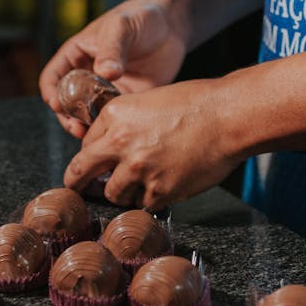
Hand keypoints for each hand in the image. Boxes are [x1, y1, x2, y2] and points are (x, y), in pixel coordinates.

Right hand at [39, 0, 187, 137]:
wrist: (171, 25)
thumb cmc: (140, 16)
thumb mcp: (121, 27)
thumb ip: (112, 49)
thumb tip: (105, 73)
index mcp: (76, 56)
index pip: (52, 78)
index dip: (51, 93)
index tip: (57, 105)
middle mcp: (87, 75)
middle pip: (67, 103)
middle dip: (68, 118)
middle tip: (78, 128)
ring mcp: (105, 90)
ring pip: (88, 115)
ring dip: (88, 126)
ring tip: (95, 134)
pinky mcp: (125, 101)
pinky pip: (113, 118)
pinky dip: (111, 127)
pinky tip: (116, 131)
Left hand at [63, 79, 236, 208]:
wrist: (228, 117)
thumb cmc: (195, 103)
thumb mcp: (148, 101)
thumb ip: (123, 124)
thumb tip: (107, 150)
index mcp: (114, 116)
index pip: (86, 146)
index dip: (90, 156)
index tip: (92, 165)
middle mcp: (119, 143)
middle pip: (81, 173)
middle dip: (77, 183)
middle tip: (77, 189)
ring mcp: (138, 170)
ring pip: (114, 194)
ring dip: (123, 192)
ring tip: (142, 182)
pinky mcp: (159, 191)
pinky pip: (143, 204)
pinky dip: (151, 198)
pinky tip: (165, 184)